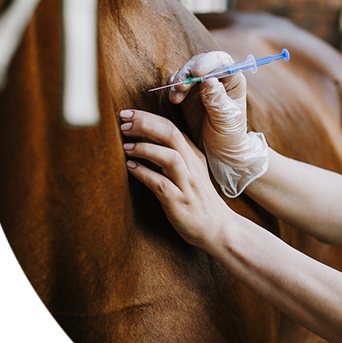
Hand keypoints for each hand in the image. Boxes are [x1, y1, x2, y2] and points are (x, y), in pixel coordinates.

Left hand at [120, 109, 233, 249]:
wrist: (218, 228)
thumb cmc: (199, 200)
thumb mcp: (191, 173)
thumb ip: (174, 156)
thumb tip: (145, 141)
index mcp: (194, 156)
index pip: (172, 127)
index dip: (148, 118)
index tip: (128, 114)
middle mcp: (192, 166)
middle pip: (171, 135)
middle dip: (145, 125)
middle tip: (124, 122)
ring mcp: (187, 184)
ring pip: (169, 157)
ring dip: (145, 148)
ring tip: (126, 146)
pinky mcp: (179, 202)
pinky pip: (161, 184)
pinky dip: (144, 173)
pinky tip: (130, 168)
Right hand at [165, 52, 268, 197]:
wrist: (218, 149)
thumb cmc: (229, 135)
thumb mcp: (225, 119)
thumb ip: (217, 100)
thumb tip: (209, 81)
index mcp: (234, 80)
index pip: (222, 61)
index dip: (208, 62)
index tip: (197, 74)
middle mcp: (218, 77)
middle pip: (201, 62)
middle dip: (188, 71)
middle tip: (180, 87)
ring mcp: (201, 84)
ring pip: (187, 70)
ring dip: (178, 80)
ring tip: (176, 97)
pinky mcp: (188, 92)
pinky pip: (177, 82)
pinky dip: (172, 88)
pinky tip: (174, 100)